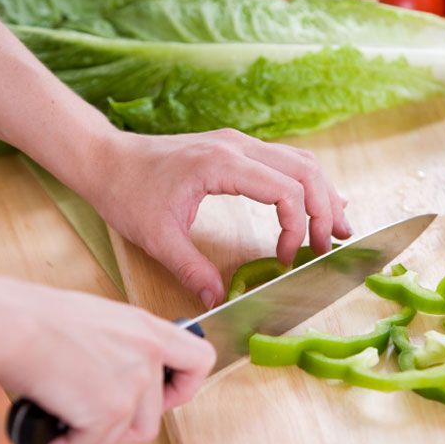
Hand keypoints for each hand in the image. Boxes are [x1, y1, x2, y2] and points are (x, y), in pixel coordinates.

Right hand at [0, 277, 214, 443]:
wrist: (14, 327)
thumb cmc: (43, 319)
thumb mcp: (103, 321)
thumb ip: (126, 348)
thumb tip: (127, 380)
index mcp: (150, 331)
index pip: (201, 361)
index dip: (184, 387)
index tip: (163, 395)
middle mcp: (148, 358)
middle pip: (154, 418)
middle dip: (122, 426)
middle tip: (94, 416)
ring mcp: (131, 386)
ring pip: (123, 436)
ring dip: (93, 435)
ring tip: (67, 418)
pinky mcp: (108, 412)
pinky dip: (68, 442)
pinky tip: (52, 426)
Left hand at [81, 128, 351, 308]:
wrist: (104, 158)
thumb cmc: (126, 193)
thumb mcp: (157, 238)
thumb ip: (193, 270)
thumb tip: (219, 302)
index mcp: (221, 164)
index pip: (285, 190)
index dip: (296, 227)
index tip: (287, 259)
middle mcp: (237, 145)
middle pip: (304, 170)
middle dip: (325, 209)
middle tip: (333, 245)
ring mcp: (237, 142)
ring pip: (299, 160)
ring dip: (322, 193)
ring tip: (339, 225)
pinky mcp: (233, 147)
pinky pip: (283, 159)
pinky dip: (305, 182)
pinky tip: (317, 200)